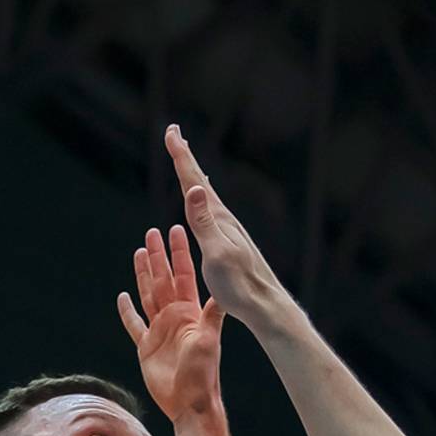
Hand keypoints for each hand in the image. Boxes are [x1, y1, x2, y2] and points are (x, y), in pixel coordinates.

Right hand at [120, 226, 225, 419]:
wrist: (191, 403)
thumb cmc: (204, 374)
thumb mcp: (210, 341)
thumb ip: (212, 316)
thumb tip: (222, 292)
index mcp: (190, 312)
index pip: (183, 275)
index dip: (179, 253)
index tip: (175, 230)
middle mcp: (174, 317)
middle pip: (163, 280)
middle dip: (158, 256)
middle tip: (151, 233)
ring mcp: (160, 331)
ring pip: (148, 295)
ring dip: (143, 275)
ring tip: (138, 253)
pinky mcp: (147, 347)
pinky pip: (134, 325)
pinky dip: (127, 311)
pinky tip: (122, 297)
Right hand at [164, 125, 290, 327]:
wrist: (264, 305)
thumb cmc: (239, 285)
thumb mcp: (216, 253)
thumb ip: (204, 221)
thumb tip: (195, 188)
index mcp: (218, 219)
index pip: (194, 181)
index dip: (181, 156)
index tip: (171, 131)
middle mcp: (223, 219)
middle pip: (199, 181)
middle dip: (185, 157)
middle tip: (174, 134)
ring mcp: (227, 230)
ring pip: (205, 194)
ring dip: (192, 175)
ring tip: (186, 161)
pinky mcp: (228, 242)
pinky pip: (209, 211)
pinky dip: (201, 198)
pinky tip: (204, 202)